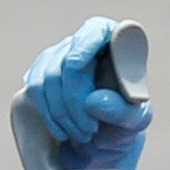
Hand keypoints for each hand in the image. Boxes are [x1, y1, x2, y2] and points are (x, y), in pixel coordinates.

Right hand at [11, 16, 150, 169]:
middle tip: (90, 130)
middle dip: (74, 101)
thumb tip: (93, 101)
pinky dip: (47, 114)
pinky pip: (35, 89)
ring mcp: (60, 56)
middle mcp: (84, 42)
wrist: (106, 139)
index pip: (96, 29)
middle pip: (67, 62)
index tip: (75, 65)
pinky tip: (61, 131)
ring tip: (82, 135)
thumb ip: (122, 111)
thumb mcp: (135, 121)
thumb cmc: (126, 122)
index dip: (83, 44)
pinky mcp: (42, 75)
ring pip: (47, 77)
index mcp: (115, 42)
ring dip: (61, 111)